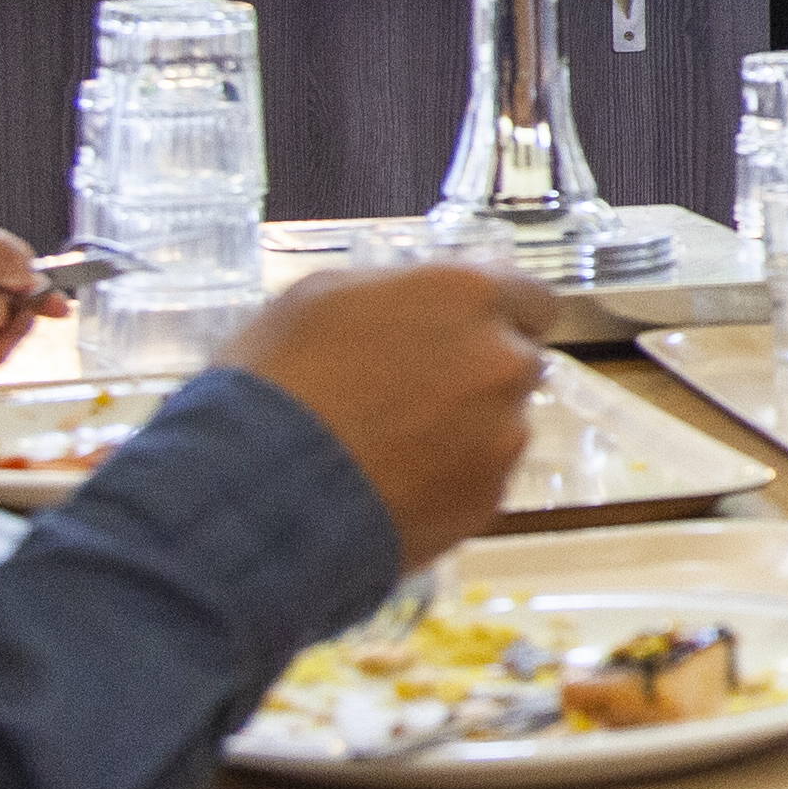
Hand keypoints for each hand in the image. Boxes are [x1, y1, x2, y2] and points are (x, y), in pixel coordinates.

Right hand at [225, 263, 558, 563]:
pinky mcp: (488, 498)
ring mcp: (501, 435)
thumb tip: (423, 294)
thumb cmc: (276, 387)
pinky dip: (451, 480)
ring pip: (502, 424)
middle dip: (479, 372)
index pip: (530, 296)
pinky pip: (482, 480)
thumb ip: (398, 289)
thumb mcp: (320, 297)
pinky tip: (394, 482)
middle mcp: (499, 361)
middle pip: (518, 361)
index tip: (473, 330)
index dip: (500, 315)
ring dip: (466, 429)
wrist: (257, 495)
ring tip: (392, 446)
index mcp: (465, 295)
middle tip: (416, 392)